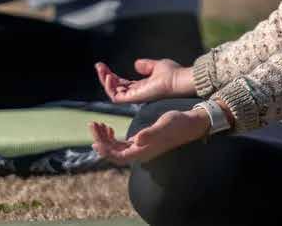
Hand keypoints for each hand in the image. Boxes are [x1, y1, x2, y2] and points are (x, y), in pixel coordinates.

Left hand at [89, 109, 209, 164]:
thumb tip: (136, 139)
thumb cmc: (177, 124)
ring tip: (97, 124)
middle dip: (100, 140)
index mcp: (142, 152)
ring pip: (115, 148)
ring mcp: (139, 148)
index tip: (95, 140)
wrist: (189, 124)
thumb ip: (150, 134)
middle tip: (92, 124)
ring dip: (104, 138)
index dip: (104, 151)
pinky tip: (108, 128)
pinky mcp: (140, 142)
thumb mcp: (163, 126)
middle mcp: (139, 152)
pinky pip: (120, 144)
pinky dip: (111, 137)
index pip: (117, 157)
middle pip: (112, 152)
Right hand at [95, 59, 194, 103]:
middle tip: (98, 65)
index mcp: (141, 87)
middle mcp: (136, 93)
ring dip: (104, 81)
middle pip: (115, 87)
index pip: (121, 83)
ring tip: (101, 69)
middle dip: (104, 77)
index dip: (111, 75)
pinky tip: (107, 75)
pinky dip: (109, 87)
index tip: (103, 65)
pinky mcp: (134, 98)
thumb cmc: (173, 74)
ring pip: (113, 92)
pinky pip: (116, 96)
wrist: (179, 80)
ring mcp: (135, 97)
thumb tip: (135, 63)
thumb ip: (146, 65)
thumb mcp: (156, 66)